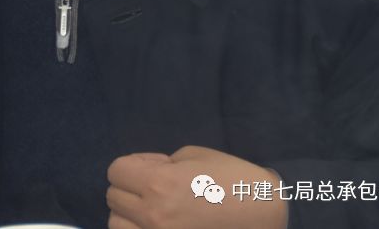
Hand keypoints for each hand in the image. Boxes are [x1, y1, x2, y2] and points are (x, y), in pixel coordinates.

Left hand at [107, 145, 287, 228]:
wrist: (265, 216)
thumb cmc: (233, 179)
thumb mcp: (194, 156)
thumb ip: (160, 163)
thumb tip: (143, 172)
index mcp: (160, 184)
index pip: (116, 172)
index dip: (130, 165)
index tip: (149, 167)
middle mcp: (153, 215)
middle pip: (113, 198)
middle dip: (130, 187)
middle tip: (154, 185)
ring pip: (117, 226)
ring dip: (130, 214)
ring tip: (155, 208)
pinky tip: (160, 222)